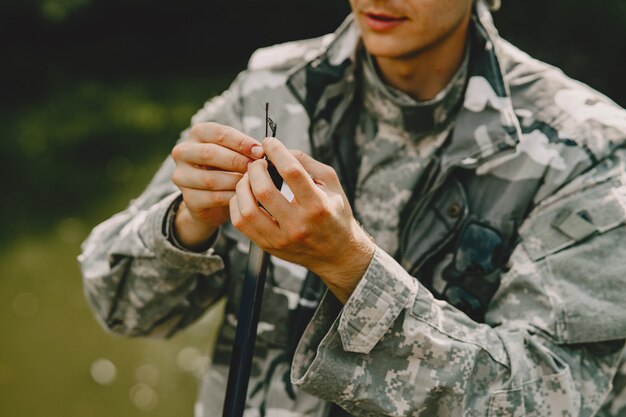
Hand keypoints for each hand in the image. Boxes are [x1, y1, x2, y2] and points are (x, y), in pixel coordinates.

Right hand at [171, 122, 264, 249]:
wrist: (212, 199)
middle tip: (257, 167)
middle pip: (210, 153)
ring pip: (210, 179)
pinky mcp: (188, 198)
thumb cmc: (228, 168)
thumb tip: (262, 151)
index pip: (218, 133)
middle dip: (237, 160)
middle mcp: (183, 152)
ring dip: (236, 181)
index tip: (260, 151)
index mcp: (198, 134)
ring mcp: (182, 176)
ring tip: (253, 183)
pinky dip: (232, 197)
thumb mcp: (235, 153)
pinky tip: (245, 197)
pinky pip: (212, 198)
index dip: (241, 142)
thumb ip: (245, 149)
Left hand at [229, 137, 375, 302]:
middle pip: (264, 190)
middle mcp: (298, 224)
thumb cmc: (335, 214)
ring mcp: (281, 238)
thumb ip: (307, 163)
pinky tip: (246, 196)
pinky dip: (238, 204)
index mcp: (318, 205)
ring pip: (247, 209)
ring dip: (243, 186)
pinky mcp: (268, 246)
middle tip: (258, 162)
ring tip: (249, 179)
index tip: (269, 143)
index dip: (276, 152)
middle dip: (255, 169)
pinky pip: (241, 223)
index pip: (291, 172)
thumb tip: (280, 150)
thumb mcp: (331, 184)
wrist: (337, 254)